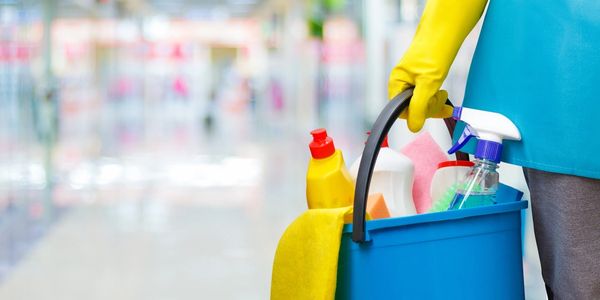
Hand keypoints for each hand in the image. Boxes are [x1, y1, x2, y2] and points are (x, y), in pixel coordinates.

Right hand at [387, 0, 487, 131]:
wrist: (445, 30)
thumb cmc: (434, 51)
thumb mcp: (428, 83)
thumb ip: (419, 106)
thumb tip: (413, 127)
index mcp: (397, 83)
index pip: (402, 111)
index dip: (418, 113)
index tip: (433, 109)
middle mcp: (402, 82)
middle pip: (411, 108)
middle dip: (429, 108)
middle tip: (442, 101)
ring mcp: (412, 80)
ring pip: (420, 102)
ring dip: (434, 102)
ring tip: (444, 94)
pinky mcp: (421, 77)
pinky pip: (426, 94)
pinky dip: (435, 96)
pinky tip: (442, 91)